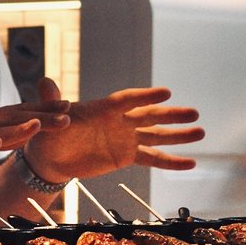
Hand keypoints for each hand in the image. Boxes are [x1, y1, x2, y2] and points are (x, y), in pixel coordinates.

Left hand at [21, 78, 203, 185]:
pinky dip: (171, 162)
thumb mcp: (48, 116)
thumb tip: (44, 81)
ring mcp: (127, 138)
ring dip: (179, 135)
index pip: (128, 100)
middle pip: (150, 116)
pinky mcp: (128, 155)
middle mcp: (120, 121)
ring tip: (201, 132)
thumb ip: (51, 100)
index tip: (166, 94)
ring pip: (158, 136)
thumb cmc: (49, 131)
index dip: (145, 97)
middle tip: (194, 113)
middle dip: (172, 115)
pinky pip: (153, 159)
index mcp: (103, 108)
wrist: (50, 156)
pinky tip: (191, 162)